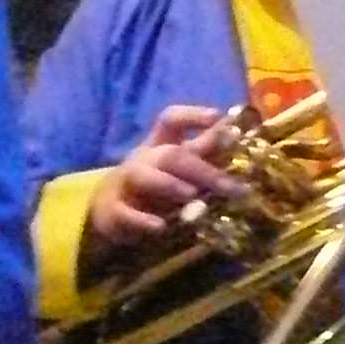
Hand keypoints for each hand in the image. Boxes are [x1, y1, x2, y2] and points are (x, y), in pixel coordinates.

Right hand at [84, 105, 242, 258]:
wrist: (107, 213)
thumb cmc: (153, 187)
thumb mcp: (177, 169)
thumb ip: (203, 155)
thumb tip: (236, 138)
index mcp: (158, 145)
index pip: (170, 120)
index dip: (192, 116)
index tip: (217, 117)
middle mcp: (142, 160)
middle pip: (169, 154)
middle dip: (202, 170)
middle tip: (232, 189)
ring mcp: (124, 184)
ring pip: (143, 175)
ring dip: (169, 184)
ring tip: (192, 195)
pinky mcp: (114, 211)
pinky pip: (126, 213)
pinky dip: (142, 220)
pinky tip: (160, 227)